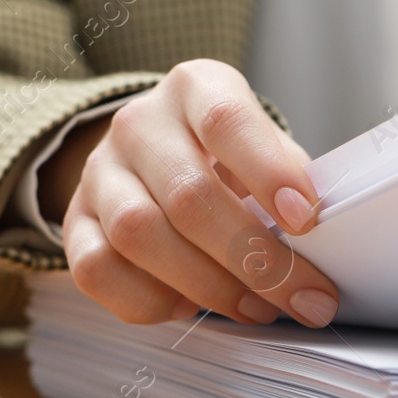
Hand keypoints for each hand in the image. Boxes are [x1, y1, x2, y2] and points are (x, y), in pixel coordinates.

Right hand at [49, 59, 339, 327]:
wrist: (155, 152)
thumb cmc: (228, 154)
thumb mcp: (264, 145)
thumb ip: (289, 179)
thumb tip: (322, 240)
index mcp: (195, 88)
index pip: (226, 122)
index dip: (268, 172)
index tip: (307, 220)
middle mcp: (138, 124)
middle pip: (188, 195)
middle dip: (254, 258)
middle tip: (304, 297)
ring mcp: (99, 172)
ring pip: (139, 235)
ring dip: (208, 285)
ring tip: (257, 308)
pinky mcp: (75, 222)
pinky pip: (98, 271)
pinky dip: (149, 300)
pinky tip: (190, 307)